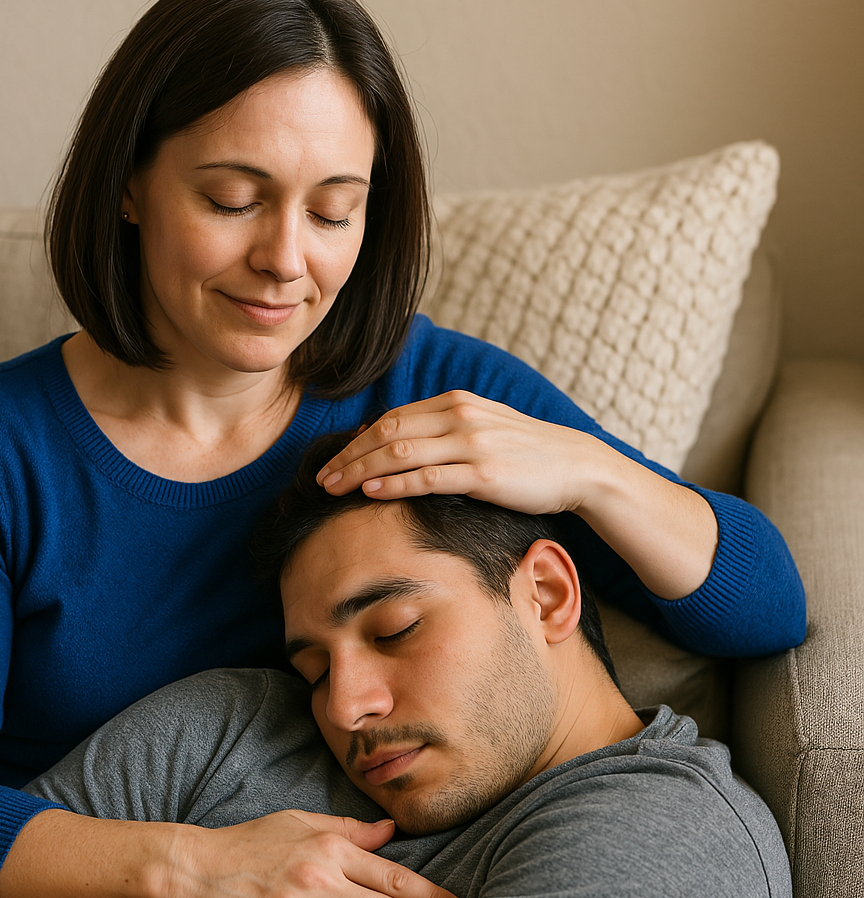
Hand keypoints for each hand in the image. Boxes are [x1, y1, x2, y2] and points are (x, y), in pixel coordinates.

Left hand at [316, 390, 717, 599]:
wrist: (577, 466)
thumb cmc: (527, 453)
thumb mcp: (483, 428)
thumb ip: (444, 430)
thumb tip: (401, 443)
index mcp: (456, 403)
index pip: (392, 418)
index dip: (357, 441)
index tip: (332, 461)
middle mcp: (459, 416)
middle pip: (387, 432)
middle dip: (349, 456)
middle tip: (321, 478)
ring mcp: (472, 442)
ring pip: (401, 452)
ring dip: (361, 471)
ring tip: (333, 488)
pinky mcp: (484, 472)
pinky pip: (428, 477)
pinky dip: (394, 484)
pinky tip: (370, 494)